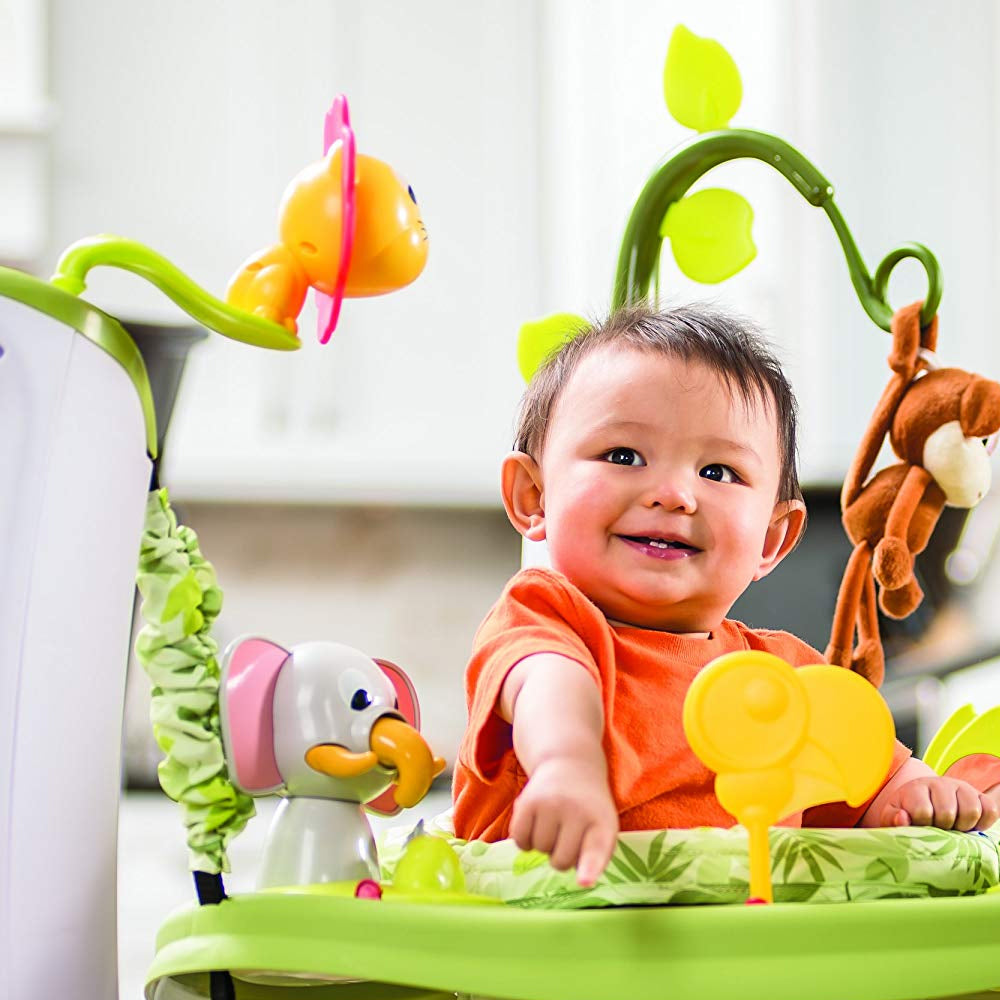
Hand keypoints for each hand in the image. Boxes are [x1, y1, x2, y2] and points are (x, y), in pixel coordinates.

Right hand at [509, 754, 618, 886]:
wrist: (569, 764)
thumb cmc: (588, 807)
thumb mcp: (602, 826)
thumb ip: (595, 856)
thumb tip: (582, 881)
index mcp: (602, 823)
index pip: (596, 849)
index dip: (590, 868)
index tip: (584, 882)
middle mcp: (577, 811)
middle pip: (560, 862)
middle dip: (561, 856)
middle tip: (568, 833)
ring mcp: (551, 804)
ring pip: (539, 850)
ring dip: (544, 844)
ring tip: (554, 822)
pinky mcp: (528, 801)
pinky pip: (519, 840)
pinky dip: (525, 839)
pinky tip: (536, 823)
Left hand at [874, 775, 999, 830]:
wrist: (924, 801)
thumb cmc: (908, 812)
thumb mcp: (893, 816)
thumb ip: (892, 818)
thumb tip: (903, 818)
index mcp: (916, 788)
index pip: (922, 812)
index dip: (922, 825)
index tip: (920, 826)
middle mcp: (940, 783)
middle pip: (948, 813)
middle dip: (942, 827)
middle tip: (937, 829)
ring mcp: (961, 788)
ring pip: (971, 811)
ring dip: (963, 826)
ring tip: (952, 828)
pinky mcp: (979, 795)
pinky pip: (990, 810)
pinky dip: (983, 823)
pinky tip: (969, 826)